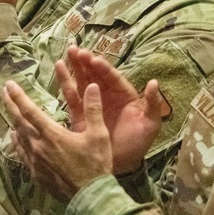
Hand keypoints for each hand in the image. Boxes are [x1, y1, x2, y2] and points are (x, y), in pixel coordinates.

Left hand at [3, 47, 165, 198]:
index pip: (29, 111)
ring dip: (13, 123)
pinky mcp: (36, 174)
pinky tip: (16, 139)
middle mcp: (39, 146)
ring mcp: (35, 161)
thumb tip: (92, 86)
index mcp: (52, 134)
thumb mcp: (98, 135)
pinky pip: (22, 154)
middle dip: (10, 105)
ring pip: (18, 138)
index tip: (8, 85)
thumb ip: (93, 109)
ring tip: (10, 113)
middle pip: (18, 122)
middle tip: (3, 93)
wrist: (89, 197)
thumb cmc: (95, 165)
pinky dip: (17, 142)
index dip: (18, 96)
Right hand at [58, 46, 168, 162]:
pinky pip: (72, 95)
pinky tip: (60, 68)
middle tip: (76, 49)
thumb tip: (153, 82)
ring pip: (83, 81)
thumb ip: (153, 104)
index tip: (94, 59)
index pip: (113, 78)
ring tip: (67, 53)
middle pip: (96, 74)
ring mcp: (93, 103)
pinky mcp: (81, 113)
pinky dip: (66, 82)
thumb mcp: (150, 124)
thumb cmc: (138, 144)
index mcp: (124, 95)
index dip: (104, 68)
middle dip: (87, 62)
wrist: (123, 165)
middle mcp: (108, 95)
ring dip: (76, 67)